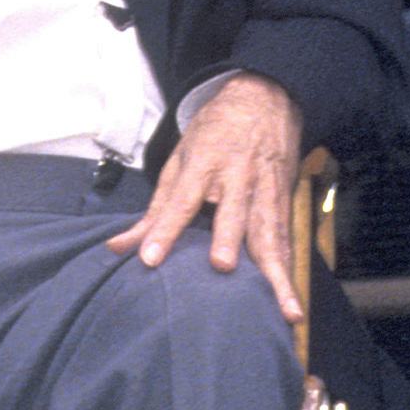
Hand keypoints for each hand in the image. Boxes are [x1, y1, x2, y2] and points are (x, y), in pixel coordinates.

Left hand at [105, 71, 306, 321]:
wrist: (264, 99)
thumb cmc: (214, 134)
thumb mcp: (180, 159)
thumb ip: (154, 210)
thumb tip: (118, 248)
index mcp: (204, 164)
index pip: (180, 200)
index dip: (165, 230)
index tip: (151, 259)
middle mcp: (237, 178)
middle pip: (232, 213)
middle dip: (228, 238)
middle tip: (222, 266)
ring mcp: (266, 191)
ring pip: (270, 235)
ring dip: (276, 274)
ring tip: (285, 310)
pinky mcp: (285, 203)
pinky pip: (286, 243)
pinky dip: (288, 273)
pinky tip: (292, 302)